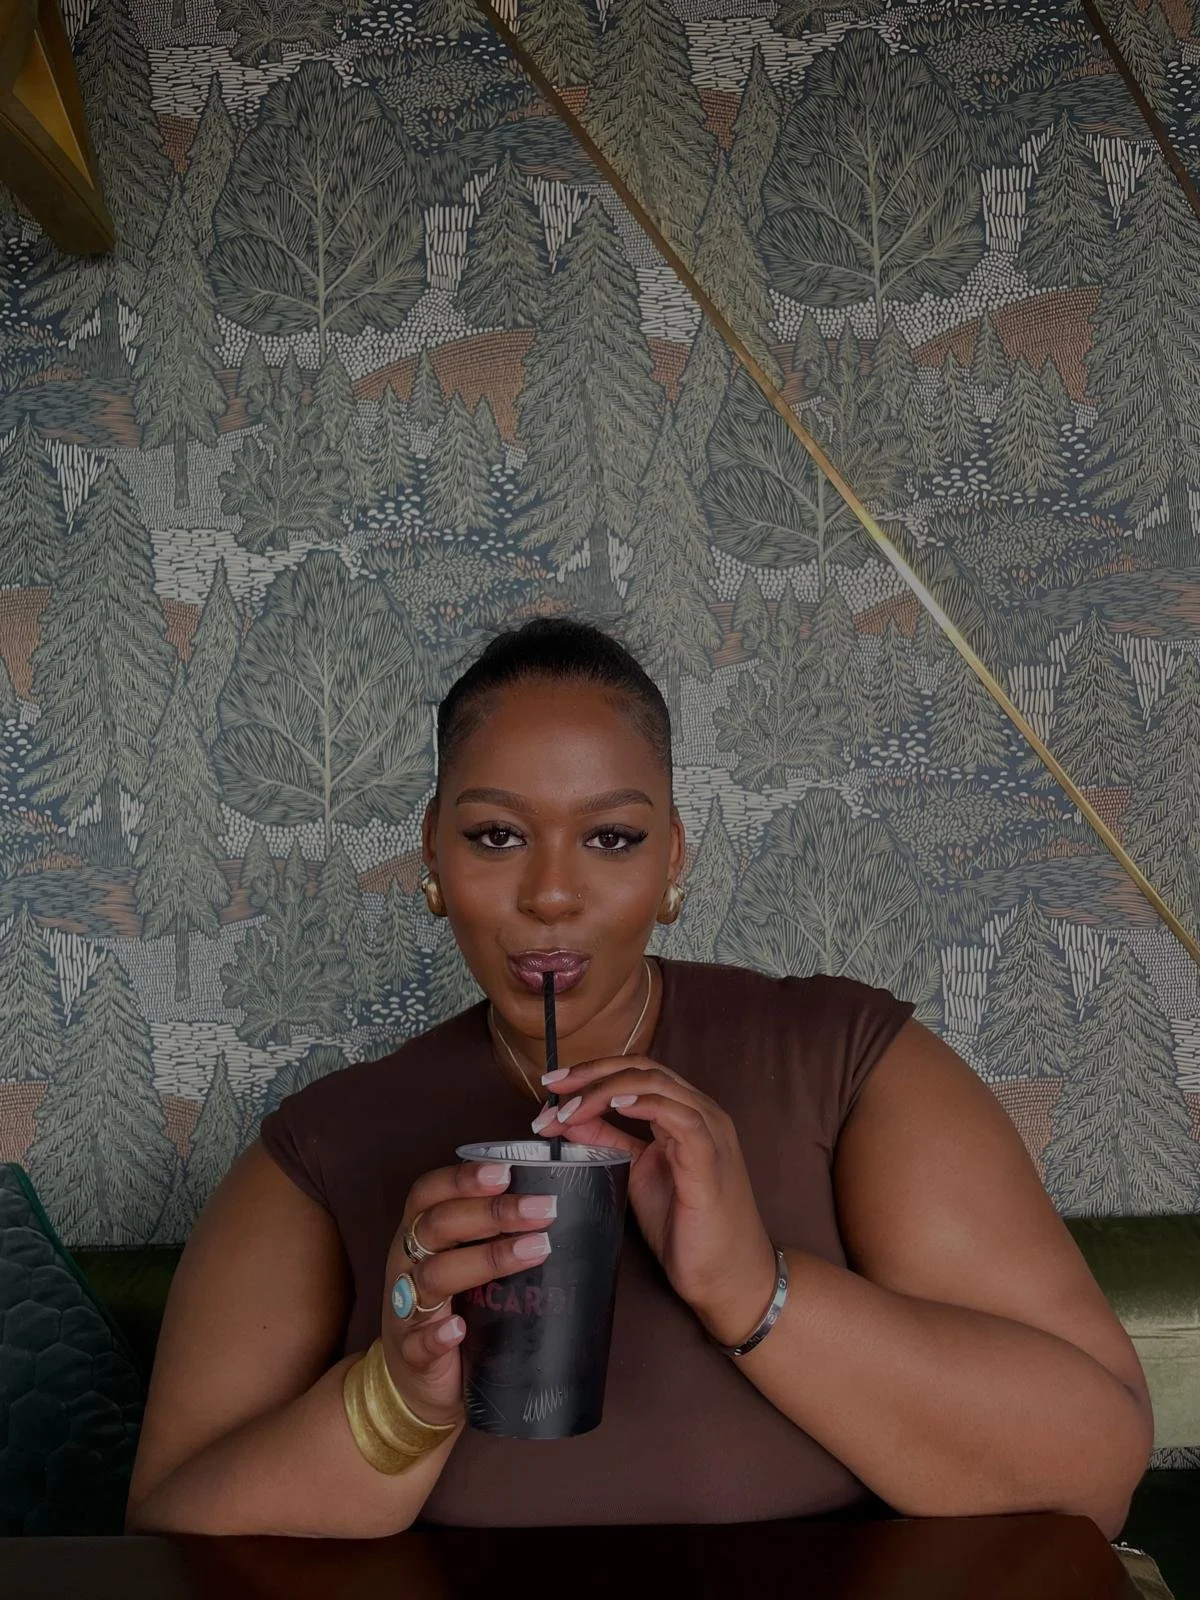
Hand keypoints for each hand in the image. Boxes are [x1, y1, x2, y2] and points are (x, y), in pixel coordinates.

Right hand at [379, 1161, 557, 1425]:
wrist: (417, 1381)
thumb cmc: (453, 1306)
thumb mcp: (464, 1260)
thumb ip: (494, 1233)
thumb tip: (559, 1201)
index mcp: (419, 1233)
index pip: (430, 1192)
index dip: (462, 1179)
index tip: (506, 1172)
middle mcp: (407, 1263)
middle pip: (438, 1226)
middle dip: (492, 1213)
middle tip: (543, 1209)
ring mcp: (405, 1308)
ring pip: (434, 1277)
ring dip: (485, 1261)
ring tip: (534, 1251)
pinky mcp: (410, 1354)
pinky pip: (418, 1342)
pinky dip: (436, 1334)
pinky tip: (458, 1328)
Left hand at [533, 1058, 776, 1347]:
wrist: (727, 1276)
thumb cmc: (687, 1227)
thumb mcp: (635, 1174)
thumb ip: (608, 1142)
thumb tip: (567, 1120)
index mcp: (684, 1113)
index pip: (636, 1072)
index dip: (593, 1071)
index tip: (551, 1085)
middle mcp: (700, 1112)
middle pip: (643, 1068)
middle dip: (592, 1072)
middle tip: (551, 1086)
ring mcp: (709, 1132)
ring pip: (657, 1084)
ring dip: (606, 1090)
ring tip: (570, 1109)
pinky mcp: (710, 1158)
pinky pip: (680, 1117)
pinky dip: (646, 1105)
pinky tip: (617, 1106)